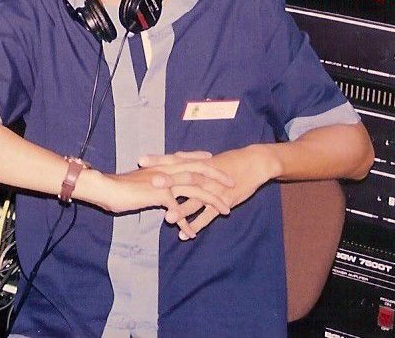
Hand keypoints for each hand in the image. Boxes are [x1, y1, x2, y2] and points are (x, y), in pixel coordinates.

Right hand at [89, 160, 234, 239]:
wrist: (105, 188)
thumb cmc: (119, 185)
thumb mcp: (139, 180)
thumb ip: (152, 180)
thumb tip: (156, 183)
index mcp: (161, 164)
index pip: (186, 158)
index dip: (201, 158)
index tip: (214, 160)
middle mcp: (166, 170)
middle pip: (199, 170)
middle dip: (218, 177)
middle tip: (233, 183)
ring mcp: (164, 182)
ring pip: (196, 189)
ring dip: (213, 200)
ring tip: (226, 211)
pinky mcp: (159, 195)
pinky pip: (178, 211)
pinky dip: (186, 223)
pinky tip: (192, 234)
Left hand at [143, 146, 274, 239]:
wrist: (253, 164)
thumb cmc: (228, 160)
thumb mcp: (207, 159)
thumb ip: (188, 160)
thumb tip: (171, 158)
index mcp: (197, 163)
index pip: (174, 159)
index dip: (158, 159)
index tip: (141, 160)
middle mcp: (204, 176)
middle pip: (184, 178)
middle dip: (168, 182)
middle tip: (150, 184)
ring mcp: (214, 190)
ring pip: (196, 200)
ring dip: (182, 210)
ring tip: (167, 218)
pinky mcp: (223, 202)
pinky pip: (208, 215)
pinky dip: (197, 225)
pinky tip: (185, 234)